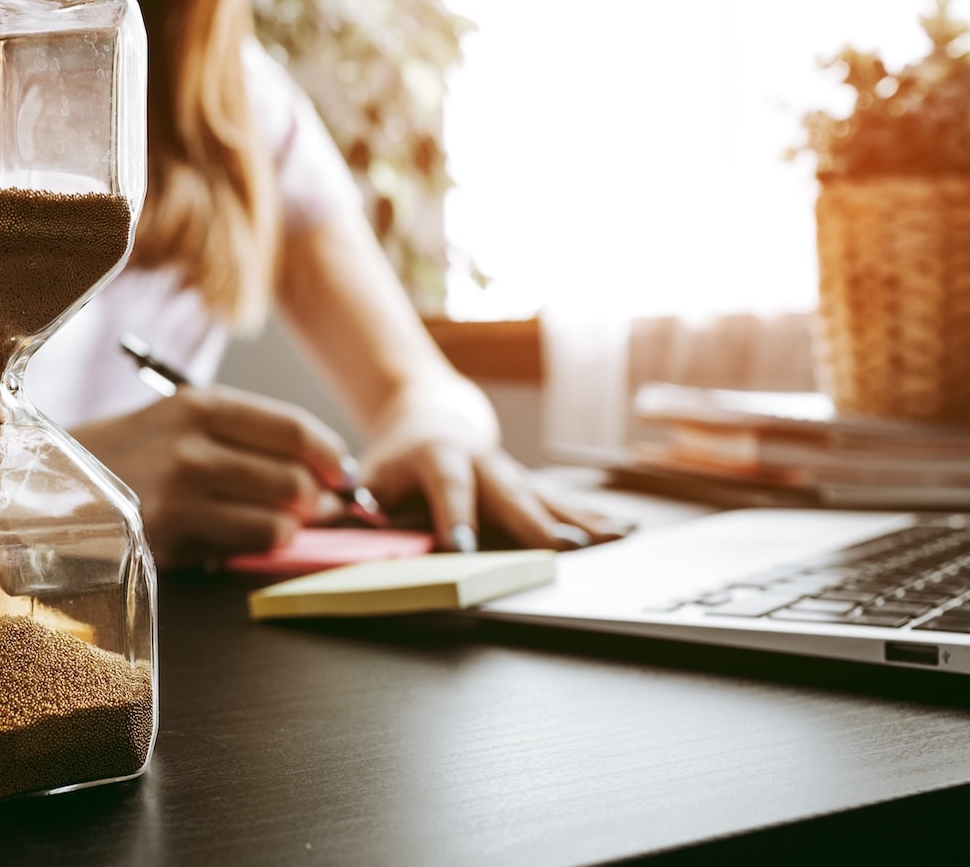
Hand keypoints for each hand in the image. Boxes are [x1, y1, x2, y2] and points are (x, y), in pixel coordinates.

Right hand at [73, 386, 354, 568]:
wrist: (46, 483)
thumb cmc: (126, 454)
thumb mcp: (178, 421)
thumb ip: (245, 439)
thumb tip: (321, 472)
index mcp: (198, 405)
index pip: (293, 429)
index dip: (332, 457)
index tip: (344, 472)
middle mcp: (191, 446)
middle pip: (294, 478)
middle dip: (320, 498)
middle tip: (322, 506)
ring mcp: (178, 495)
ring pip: (277, 519)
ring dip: (292, 528)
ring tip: (285, 524)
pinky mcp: (166, 538)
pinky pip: (242, 547)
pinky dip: (256, 546)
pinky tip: (243, 539)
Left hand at [361, 376, 632, 551]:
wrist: (430, 418)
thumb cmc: (397, 461)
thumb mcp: (370, 477)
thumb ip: (363, 506)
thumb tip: (344, 524)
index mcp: (438, 459)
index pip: (449, 488)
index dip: (455, 517)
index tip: (463, 550)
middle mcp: (484, 464)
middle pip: (512, 496)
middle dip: (538, 525)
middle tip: (563, 550)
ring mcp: (512, 474)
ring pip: (548, 500)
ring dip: (581, 523)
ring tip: (612, 542)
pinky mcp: (530, 486)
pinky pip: (564, 505)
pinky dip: (594, 520)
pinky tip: (625, 532)